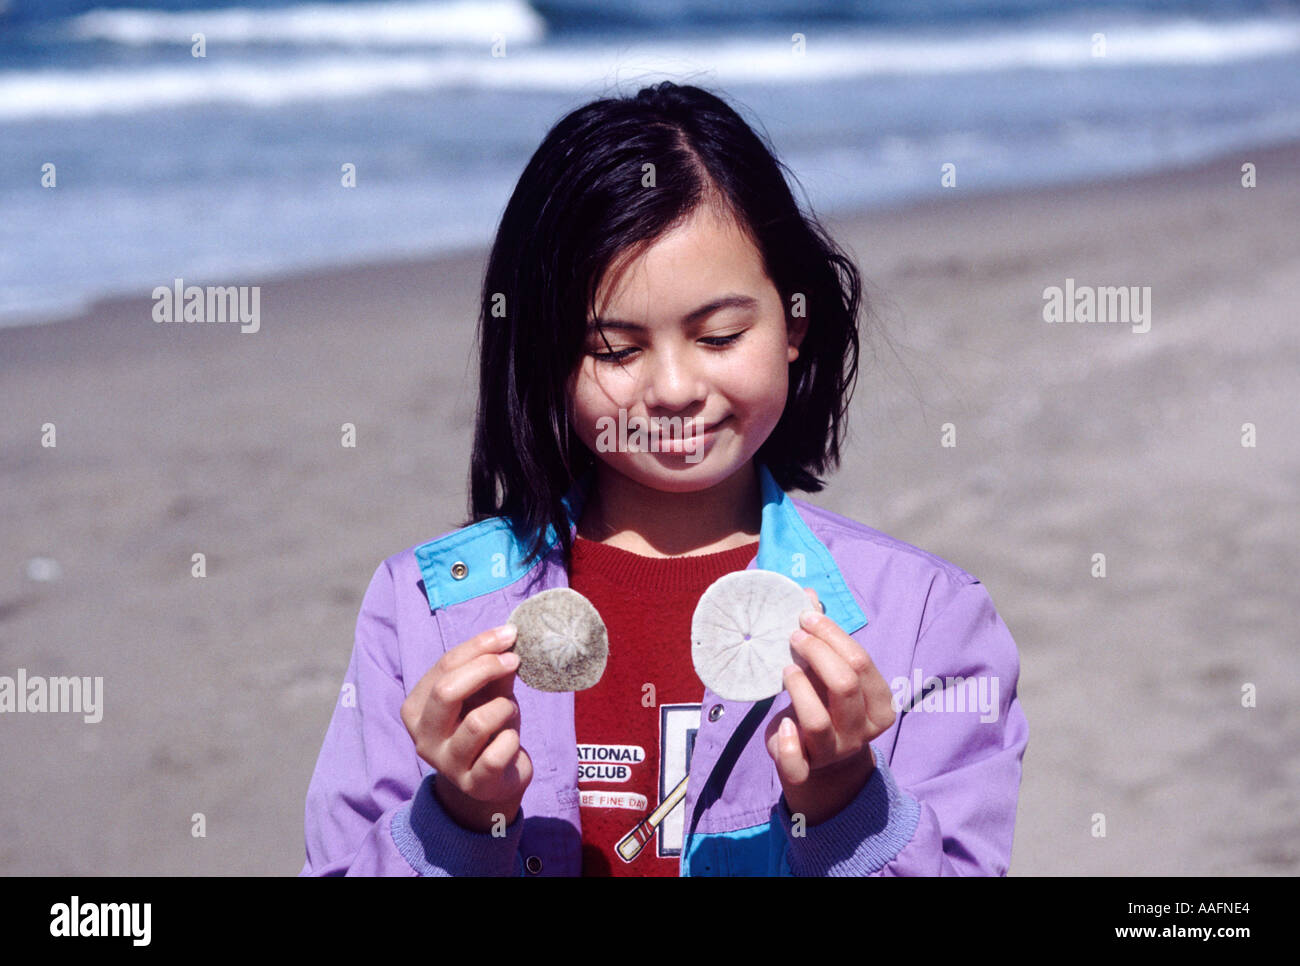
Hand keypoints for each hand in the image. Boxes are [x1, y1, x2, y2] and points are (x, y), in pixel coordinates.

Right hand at [400, 623, 531, 832]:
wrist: (494, 778)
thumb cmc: (488, 727)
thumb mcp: (487, 694)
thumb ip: (492, 669)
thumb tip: (507, 636)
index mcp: (417, 708)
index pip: (444, 666)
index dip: (479, 646)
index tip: (509, 634)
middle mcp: (423, 736)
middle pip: (447, 691)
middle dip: (486, 668)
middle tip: (514, 661)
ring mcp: (446, 764)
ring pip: (476, 723)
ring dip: (504, 707)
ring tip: (509, 710)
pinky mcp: (473, 784)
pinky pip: (496, 754)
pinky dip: (511, 740)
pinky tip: (510, 740)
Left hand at [765, 588, 895, 827]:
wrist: (821, 760)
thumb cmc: (827, 704)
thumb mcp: (830, 673)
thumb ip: (824, 638)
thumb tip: (808, 595)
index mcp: (879, 705)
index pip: (860, 662)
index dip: (831, 635)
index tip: (805, 618)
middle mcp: (862, 731)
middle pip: (844, 686)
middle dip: (817, 654)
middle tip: (793, 637)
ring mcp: (834, 752)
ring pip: (818, 720)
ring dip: (799, 689)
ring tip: (786, 670)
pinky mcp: (805, 770)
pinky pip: (797, 764)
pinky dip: (787, 745)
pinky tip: (782, 724)